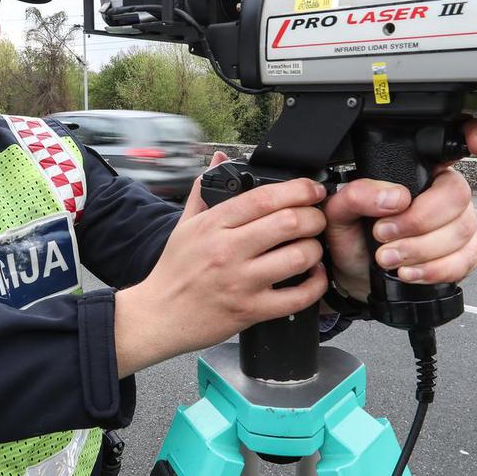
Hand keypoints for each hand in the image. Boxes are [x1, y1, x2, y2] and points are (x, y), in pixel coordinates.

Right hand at [115, 152, 327, 375]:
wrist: (159, 316)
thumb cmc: (174, 272)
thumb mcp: (184, 226)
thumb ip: (205, 191)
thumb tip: (219, 159)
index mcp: (213, 225)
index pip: (264, 197)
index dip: (298, 189)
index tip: (312, 190)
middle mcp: (228, 251)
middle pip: (289, 222)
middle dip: (314, 216)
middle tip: (317, 218)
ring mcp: (241, 282)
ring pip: (298, 257)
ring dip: (315, 249)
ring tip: (312, 246)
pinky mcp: (251, 310)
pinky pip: (297, 297)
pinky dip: (315, 284)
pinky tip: (313, 276)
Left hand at [323, 120, 476, 299]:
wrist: (357, 276)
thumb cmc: (354, 238)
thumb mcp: (340, 212)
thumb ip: (357, 195)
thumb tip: (394, 197)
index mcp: (418, 171)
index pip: (452, 148)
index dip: (476, 136)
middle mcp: (444, 193)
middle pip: (457, 196)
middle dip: (418, 221)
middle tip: (383, 234)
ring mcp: (459, 223)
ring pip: (461, 230)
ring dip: (420, 249)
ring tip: (388, 257)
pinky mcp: (465, 254)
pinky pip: (465, 259)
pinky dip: (434, 269)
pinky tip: (410, 272)